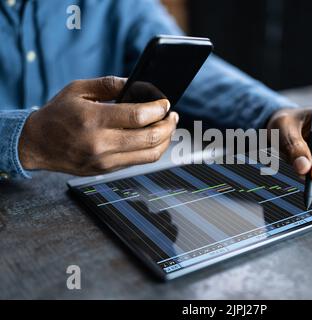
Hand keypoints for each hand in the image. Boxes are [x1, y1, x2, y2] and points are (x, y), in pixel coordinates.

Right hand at [19, 76, 178, 175]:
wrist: (36, 144)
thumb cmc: (57, 114)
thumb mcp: (78, 90)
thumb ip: (109, 85)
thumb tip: (137, 84)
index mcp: (94, 120)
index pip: (139, 116)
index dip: (159, 109)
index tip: (166, 103)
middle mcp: (101, 144)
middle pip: (150, 138)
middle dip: (168, 125)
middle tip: (172, 115)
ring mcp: (105, 161)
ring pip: (150, 155)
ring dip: (165, 140)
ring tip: (168, 127)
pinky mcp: (106, 170)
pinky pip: (138, 162)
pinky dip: (151, 150)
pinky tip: (153, 138)